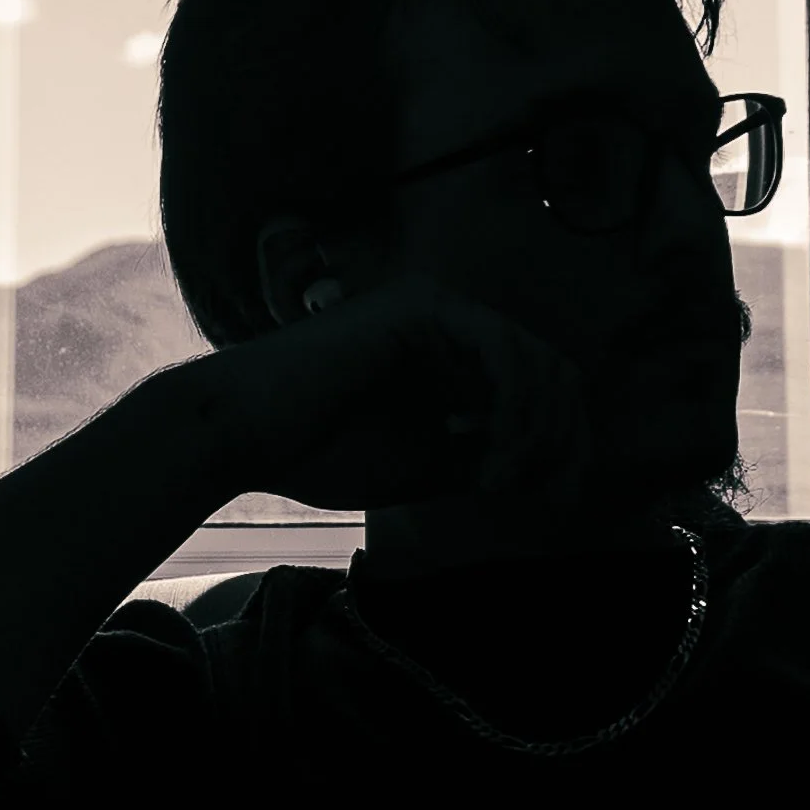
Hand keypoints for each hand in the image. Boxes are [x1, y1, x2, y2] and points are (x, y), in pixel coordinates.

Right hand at [206, 264, 594, 514]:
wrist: (245, 435)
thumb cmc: (318, 453)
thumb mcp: (427, 464)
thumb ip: (483, 459)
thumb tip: (547, 472)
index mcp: (453, 356)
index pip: (538, 389)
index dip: (563, 445)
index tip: (558, 502)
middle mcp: (453, 322)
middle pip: (553, 372)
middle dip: (565, 439)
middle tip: (551, 495)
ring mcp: (440, 308)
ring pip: (536, 363)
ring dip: (537, 431)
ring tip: (501, 481)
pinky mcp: (425, 308)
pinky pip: (503, 353)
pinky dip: (513, 408)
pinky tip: (492, 454)